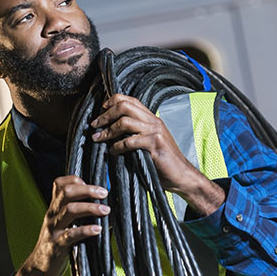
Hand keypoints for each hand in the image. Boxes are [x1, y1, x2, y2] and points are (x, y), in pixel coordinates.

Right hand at [8, 176, 108, 275]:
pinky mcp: (57, 246)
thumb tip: (103, 204)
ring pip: (69, 211)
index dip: (76, 180)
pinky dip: (86, 230)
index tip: (92, 186)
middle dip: (87, 190)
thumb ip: (76, 213)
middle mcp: (52, 215)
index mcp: (54, 208)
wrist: (38, 269)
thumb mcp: (62, 224)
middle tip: (104, 193)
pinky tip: (98, 229)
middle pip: (66, 193)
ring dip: (90, 208)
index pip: (60, 184)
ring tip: (106, 210)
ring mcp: (54, 230)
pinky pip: (71, 235)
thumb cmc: (56, 244)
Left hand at [90, 94, 224, 215]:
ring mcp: (155, 132)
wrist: (182, 175)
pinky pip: (130, 141)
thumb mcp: (149, 143)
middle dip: (105, 115)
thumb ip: (135, 134)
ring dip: (108, 130)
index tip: (100, 112)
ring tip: (99, 138)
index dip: (112, 102)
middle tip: (95, 125)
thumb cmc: (163, 162)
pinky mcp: (155, 145)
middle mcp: (153, 121)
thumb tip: (110, 132)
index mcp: (152, 118)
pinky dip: (117, 146)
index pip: (130, 100)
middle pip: (124, 106)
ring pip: (125, 121)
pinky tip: (113, 152)